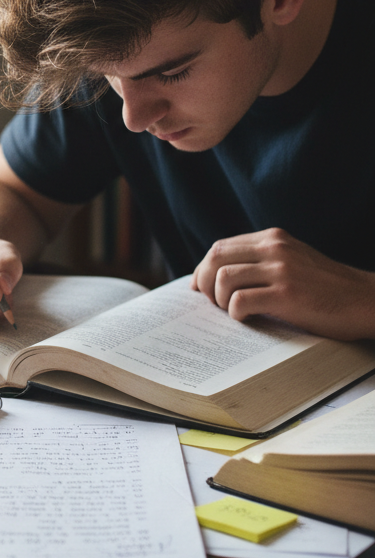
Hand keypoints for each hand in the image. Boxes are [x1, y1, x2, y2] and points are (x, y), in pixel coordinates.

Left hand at [191, 228, 374, 340]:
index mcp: (273, 238)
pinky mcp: (287, 294)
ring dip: (220, 300)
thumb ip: (260, 260)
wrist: (366, 301)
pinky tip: (247, 318)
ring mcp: (281, 270)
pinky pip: (241, 301)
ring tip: (232, 311)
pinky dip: (235, 312)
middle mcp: (275, 248)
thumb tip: (215, 275)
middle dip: (205, 283)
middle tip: (212, 303)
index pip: (220, 247)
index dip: (203, 269)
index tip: (199, 287)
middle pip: (216, 259)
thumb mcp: (292, 260)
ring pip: (224, 279)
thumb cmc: (325, 288)